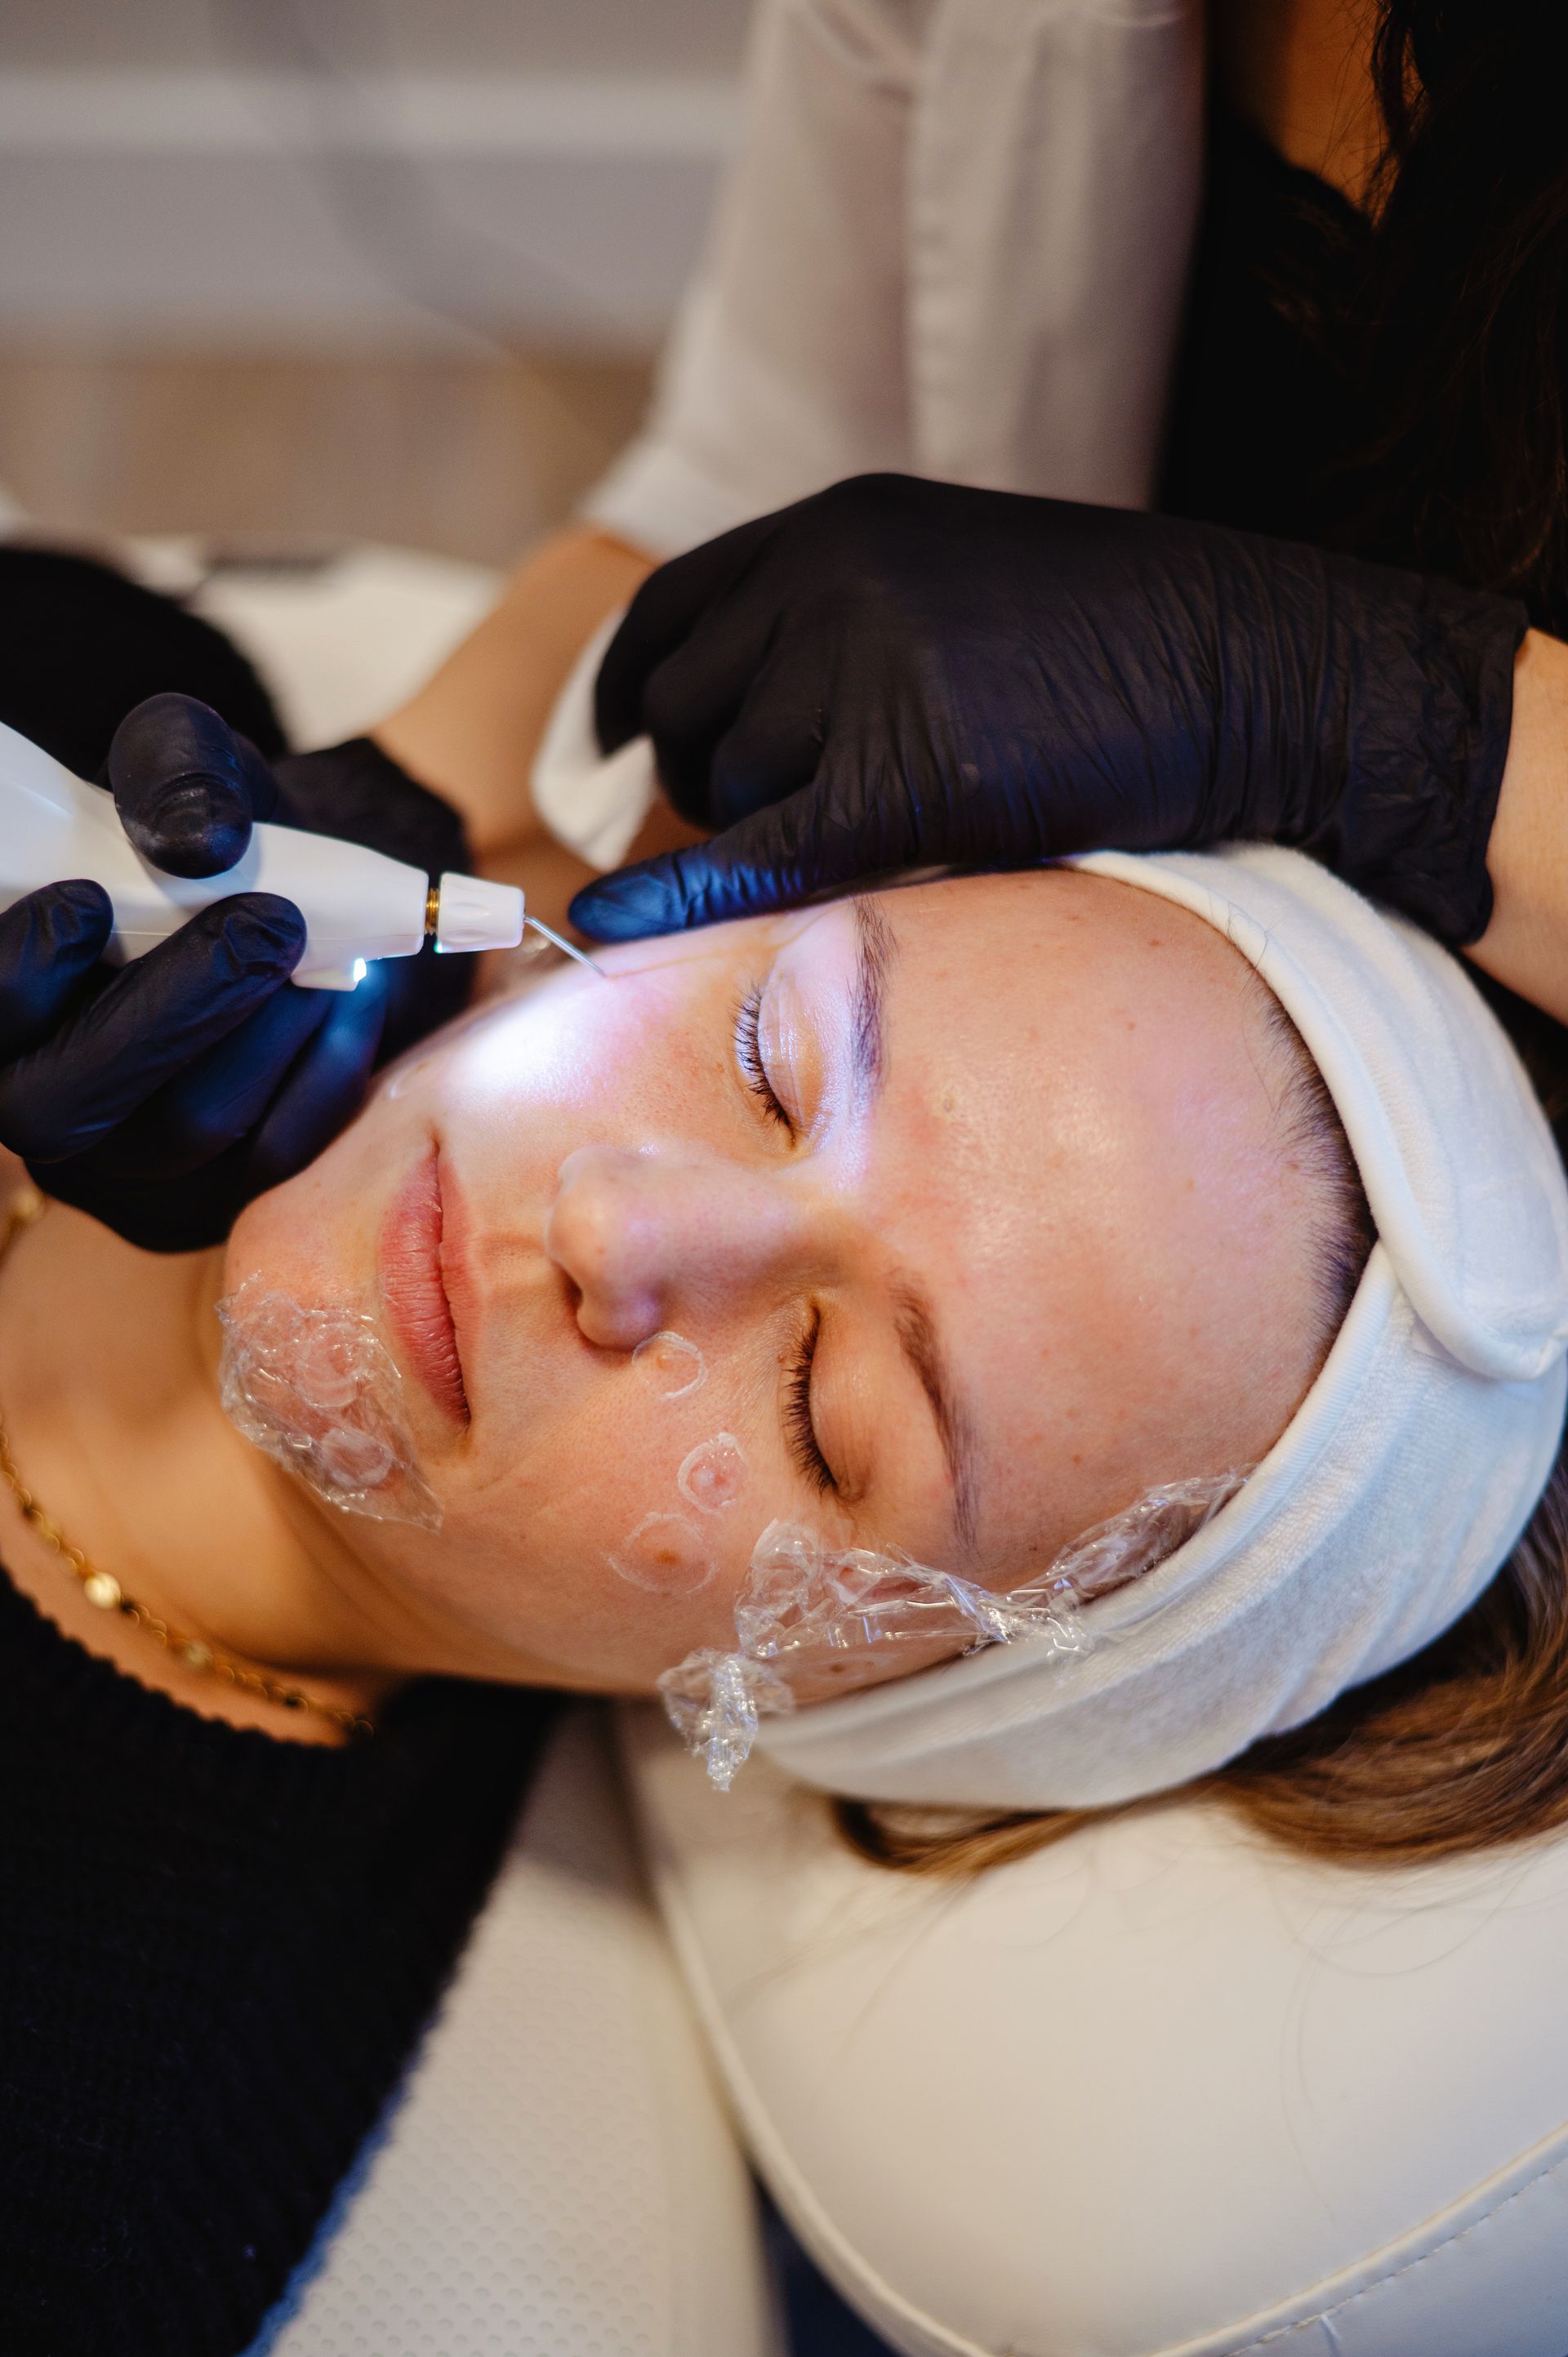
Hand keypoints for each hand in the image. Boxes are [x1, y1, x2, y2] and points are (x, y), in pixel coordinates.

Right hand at [0, 695, 473, 1251]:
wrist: (275, 896)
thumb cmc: (198, 832)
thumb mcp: (178, 761)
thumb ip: (173, 771)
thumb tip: (207, 842)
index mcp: (0, 1002)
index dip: (18, 971)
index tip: (89, 898)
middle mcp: (33, 1093)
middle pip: (65, 1107)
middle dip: (175, 1009)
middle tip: (269, 922)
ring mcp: (121, 1163)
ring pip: (186, 1128)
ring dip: (267, 1029)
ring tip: (319, 953)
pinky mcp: (210, 1192)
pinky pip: (273, 1153)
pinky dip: (324, 1067)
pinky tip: (341, 1001)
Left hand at [572, 474, 1527, 944]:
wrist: (1259, 670)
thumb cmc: (1126, 646)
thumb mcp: (963, 584)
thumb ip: (846, 625)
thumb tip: (739, 720)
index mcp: (842, 524)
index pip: (675, 606)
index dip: (627, 683)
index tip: (606, 740)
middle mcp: (834, 576)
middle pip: (682, 703)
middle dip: (704, 774)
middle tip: (777, 817)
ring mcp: (868, 666)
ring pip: (728, 783)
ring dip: (770, 825)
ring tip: (887, 821)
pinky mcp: (912, 771)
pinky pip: (758, 850)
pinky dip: (678, 896)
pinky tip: (608, 926)